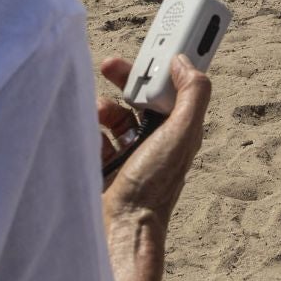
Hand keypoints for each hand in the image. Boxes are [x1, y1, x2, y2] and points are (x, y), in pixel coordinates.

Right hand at [98, 54, 210, 215]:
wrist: (121, 228)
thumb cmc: (154, 184)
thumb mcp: (182, 134)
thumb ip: (192, 95)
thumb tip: (185, 62)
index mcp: (179, 131)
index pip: (172, 88)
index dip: (160, 69)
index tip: (147, 52)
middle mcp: (158, 141)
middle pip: (142, 98)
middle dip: (126, 80)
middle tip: (109, 65)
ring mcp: (132, 155)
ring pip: (117, 116)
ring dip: (105, 106)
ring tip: (96, 109)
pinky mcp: (108, 167)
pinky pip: (97, 138)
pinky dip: (91, 130)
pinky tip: (87, 133)